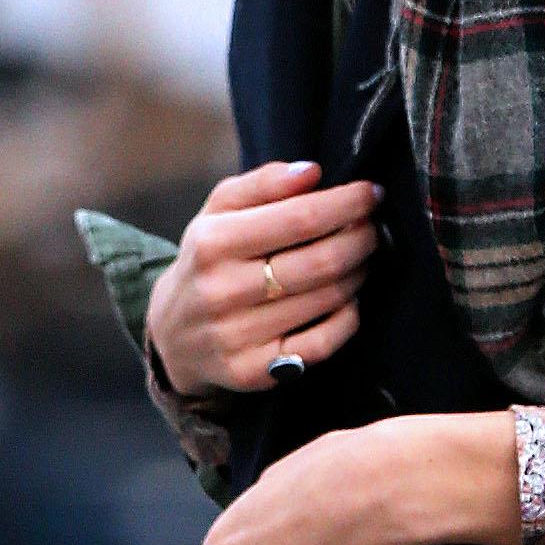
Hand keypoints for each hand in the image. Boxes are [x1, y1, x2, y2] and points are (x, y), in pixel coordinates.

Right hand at [147, 159, 375, 397]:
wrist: (172, 335)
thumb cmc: (207, 261)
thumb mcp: (218, 212)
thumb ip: (263, 184)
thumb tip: (313, 173)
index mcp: (213, 243)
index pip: (300, 218)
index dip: (346, 204)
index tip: (371, 193)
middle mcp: (222, 290)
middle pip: (321, 261)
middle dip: (360, 239)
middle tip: (372, 229)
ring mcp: (238, 336)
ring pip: (327, 300)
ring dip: (357, 274)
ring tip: (361, 259)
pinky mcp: (254, 372)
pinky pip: (322, 344)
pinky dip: (348, 319)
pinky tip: (348, 301)